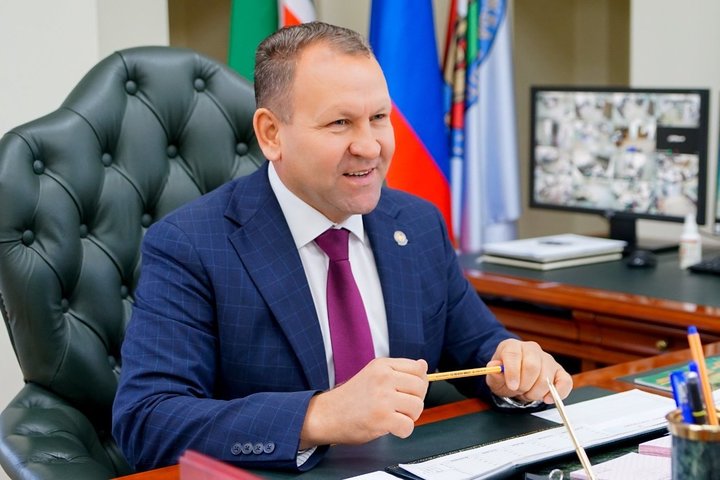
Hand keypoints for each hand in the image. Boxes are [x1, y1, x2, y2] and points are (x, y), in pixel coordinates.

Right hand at [300, 358, 427, 447]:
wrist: (326, 415)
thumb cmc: (350, 398)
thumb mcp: (374, 375)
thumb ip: (399, 371)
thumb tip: (423, 365)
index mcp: (382, 365)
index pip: (418, 369)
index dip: (417, 384)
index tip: (407, 392)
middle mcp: (384, 378)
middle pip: (421, 388)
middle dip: (414, 401)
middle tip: (399, 408)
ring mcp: (383, 397)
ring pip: (417, 407)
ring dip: (409, 417)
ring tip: (393, 417)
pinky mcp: (382, 418)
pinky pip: (408, 426)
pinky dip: (402, 432)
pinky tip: (390, 428)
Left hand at [485, 339, 571, 403]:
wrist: (516, 377)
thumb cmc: (505, 375)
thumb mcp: (494, 376)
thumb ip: (494, 373)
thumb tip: (494, 366)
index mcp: (512, 346)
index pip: (514, 354)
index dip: (513, 372)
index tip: (512, 385)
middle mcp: (531, 349)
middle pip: (532, 366)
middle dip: (524, 385)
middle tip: (519, 391)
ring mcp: (547, 359)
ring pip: (546, 377)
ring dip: (536, 392)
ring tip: (528, 393)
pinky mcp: (559, 371)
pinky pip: (565, 381)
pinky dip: (558, 393)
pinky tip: (547, 398)